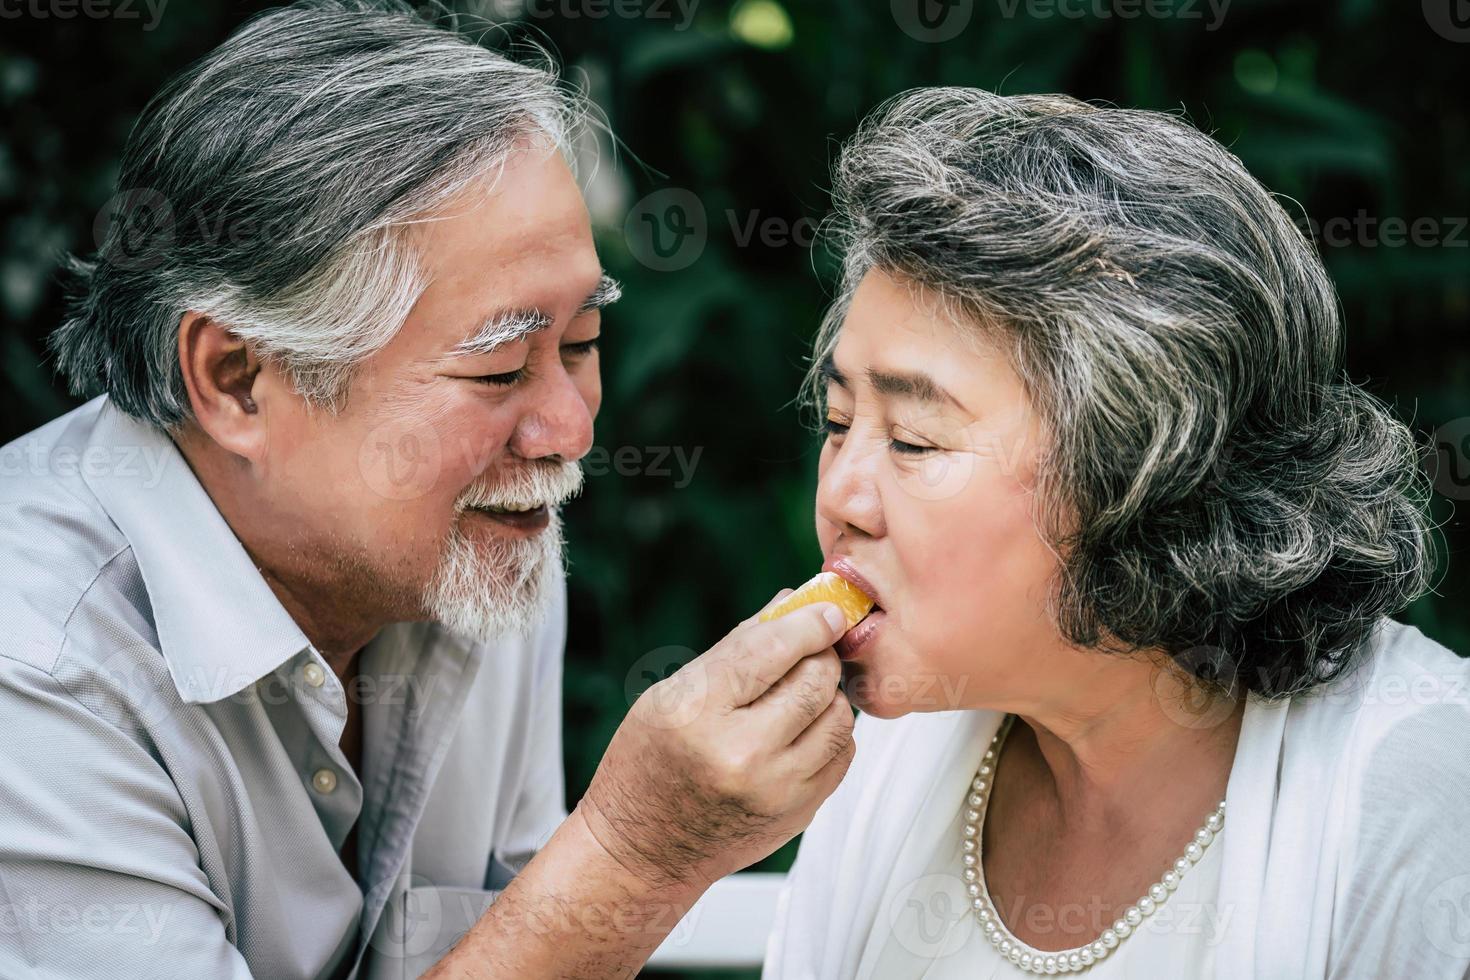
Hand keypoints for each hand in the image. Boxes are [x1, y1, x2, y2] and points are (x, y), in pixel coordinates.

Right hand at [578, 592, 856, 888]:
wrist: (644, 851)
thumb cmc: (647, 765)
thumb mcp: (670, 694)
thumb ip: (736, 647)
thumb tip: (790, 603)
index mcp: (699, 715)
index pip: (771, 650)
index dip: (808, 622)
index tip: (826, 610)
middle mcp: (742, 755)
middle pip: (815, 681)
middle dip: (820, 656)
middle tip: (808, 650)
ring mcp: (776, 790)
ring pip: (839, 718)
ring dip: (828, 696)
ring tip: (799, 693)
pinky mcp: (799, 813)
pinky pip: (842, 755)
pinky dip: (830, 733)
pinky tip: (801, 731)